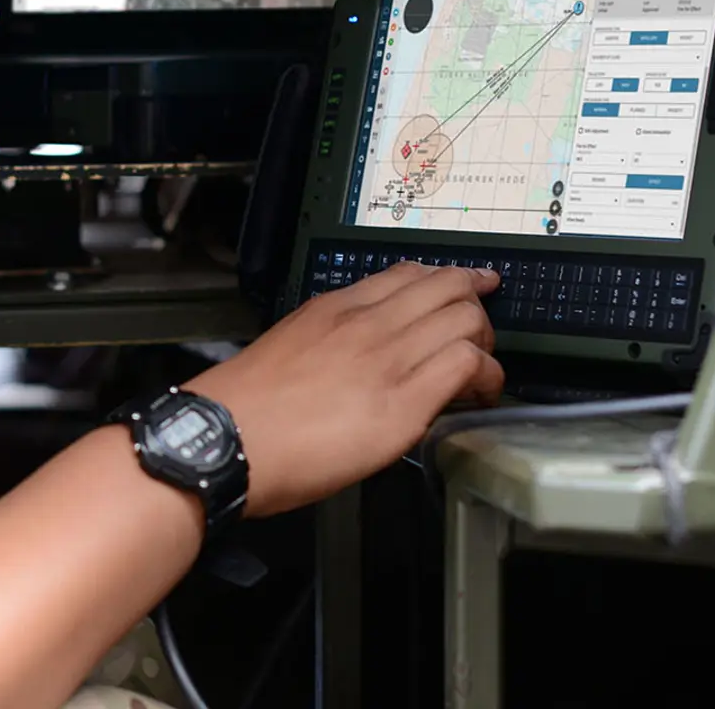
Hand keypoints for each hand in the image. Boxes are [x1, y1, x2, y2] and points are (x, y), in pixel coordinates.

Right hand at [187, 262, 502, 518]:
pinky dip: (486, 377)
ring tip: (482, 373)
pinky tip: (480, 396)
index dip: (448, 278)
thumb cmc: (248, 408)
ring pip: (465, 320)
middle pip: (447, 287)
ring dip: (485, 344)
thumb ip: (331, 339)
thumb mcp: (289, 346)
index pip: (408, 274)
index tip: (467, 286)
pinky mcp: (403, 403)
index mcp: (336, 307)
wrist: (228, 438)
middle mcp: (366, 323)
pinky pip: (465, 367)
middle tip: (481, 332)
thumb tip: (359, 355)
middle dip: (475, 306)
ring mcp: (387, 359)